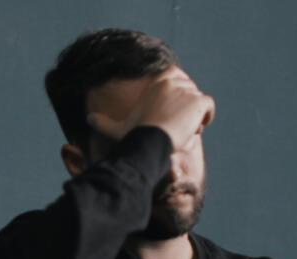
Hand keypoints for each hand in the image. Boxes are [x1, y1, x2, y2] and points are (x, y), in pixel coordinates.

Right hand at [86, 66, 214, 149]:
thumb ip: (103, 122)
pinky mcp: (198, 101)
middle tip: (176, 126)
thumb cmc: (133, 134)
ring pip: (197, 101)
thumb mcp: (117, 128)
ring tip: (183, 131)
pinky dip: (206, 117)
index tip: (170, 113)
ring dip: (194, 116)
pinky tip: (196, 128)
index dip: (175, 97)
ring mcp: (187, 89)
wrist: (149, 140)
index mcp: (157, 81)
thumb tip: (87, 119)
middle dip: (185, 107)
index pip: (176, 80)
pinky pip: (209, 107)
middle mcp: (173, 80)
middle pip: (188, 91)